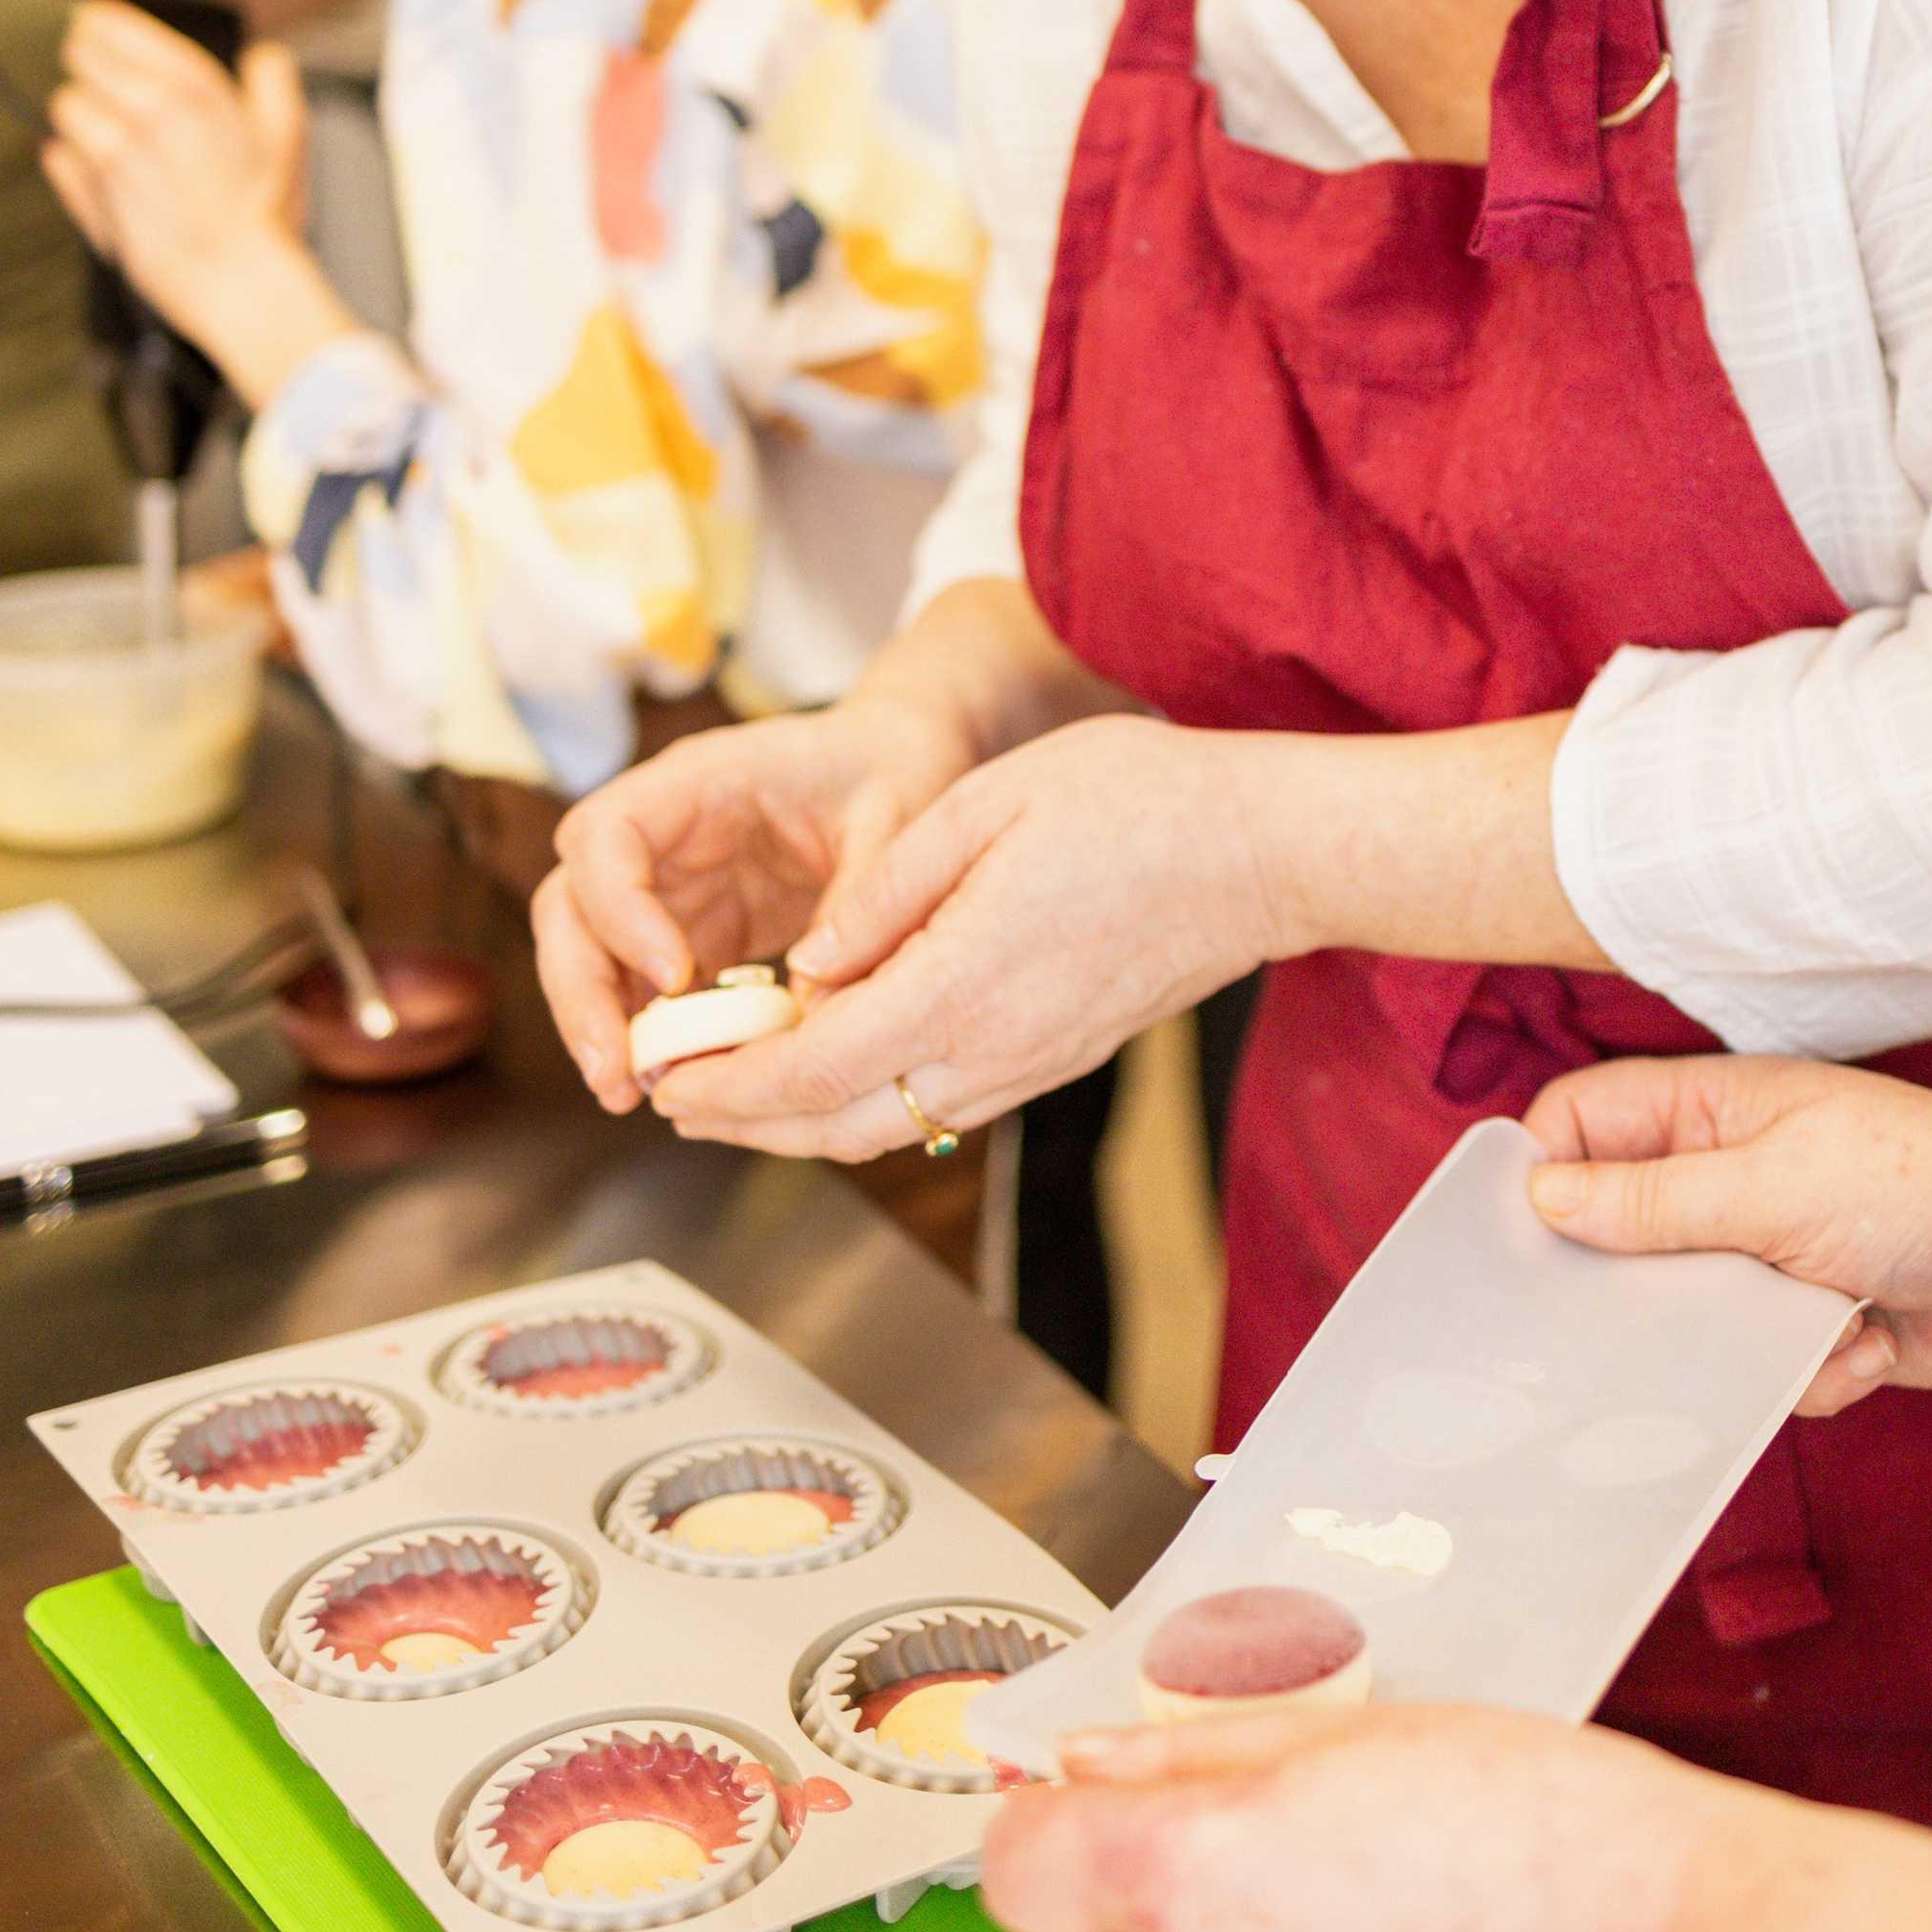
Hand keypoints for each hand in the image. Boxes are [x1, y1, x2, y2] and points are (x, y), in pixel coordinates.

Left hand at [42, 0, 347, 400]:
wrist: (238, 282)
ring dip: (85, 115)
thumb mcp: (288, 131)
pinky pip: (57, 156)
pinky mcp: (86, 191)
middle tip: (116, 86)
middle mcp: (140, 108)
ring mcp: (107, 152)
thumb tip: (262, 56)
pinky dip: (73, 160)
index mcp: (188, 82)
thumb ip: (273, 77)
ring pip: (65, 106)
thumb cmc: (262, 215)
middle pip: (77, 56)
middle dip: (94, 67)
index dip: (105, 26)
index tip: (108, 34)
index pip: (105, 20)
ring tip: (119, 136)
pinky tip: (107, 172)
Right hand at [535, 687, 982, 1112]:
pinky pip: (641, 984)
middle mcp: (662, 832)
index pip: (606, 834)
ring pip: (591, 952)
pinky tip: (669, 1083)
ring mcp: (669, 885)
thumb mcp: (893, 822)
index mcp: (698, 780)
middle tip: (614, 1071)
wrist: (897, 761)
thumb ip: (857, 905)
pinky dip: (645, 1032)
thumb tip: (812, 1010)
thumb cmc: (890, 771)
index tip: (675, 974)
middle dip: (580, 989)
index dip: (621, 908)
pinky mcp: (690, 929)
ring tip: (630, 1093)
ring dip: (599, 1023)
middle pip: (571, 903)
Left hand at [639, 711, 1271, 1160]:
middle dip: (745, 1121)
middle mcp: (992, 1048)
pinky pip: (936, 1106)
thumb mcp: (986, 804)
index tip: (670, 1078)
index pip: (814, 1067)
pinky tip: (836, 1065)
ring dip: (800, 1123)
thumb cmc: (1138, 805)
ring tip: (737, 1092)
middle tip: (677, 1096)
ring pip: (886, 1127)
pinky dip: (864, 1104)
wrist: (1261, 854)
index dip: (730, 1085)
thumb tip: (808, 963)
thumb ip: (885, 890)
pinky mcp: (1053, 1058)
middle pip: (838, 1124)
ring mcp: (1028, 1064)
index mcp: (962, 984)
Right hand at [1524, 1055, 1931, 1410]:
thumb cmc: (1928, 1188)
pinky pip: (1759, 1367)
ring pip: (1687, 1316)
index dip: (1543, 1174)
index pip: (1585, 1123)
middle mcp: (1732, 1175)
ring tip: (1800, 1327)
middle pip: (1622, 1230)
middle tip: (1629, 1326)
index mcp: (1714, 1110)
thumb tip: (1541, 1196)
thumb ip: (1653, 1202)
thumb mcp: (1772, 1188)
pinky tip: (1870, 1345)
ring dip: (1737, 1341)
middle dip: (1634, 1288)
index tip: (1518, 1246)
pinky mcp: (1814, 1323)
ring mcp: (1772, 1252)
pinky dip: (1809, 1370)